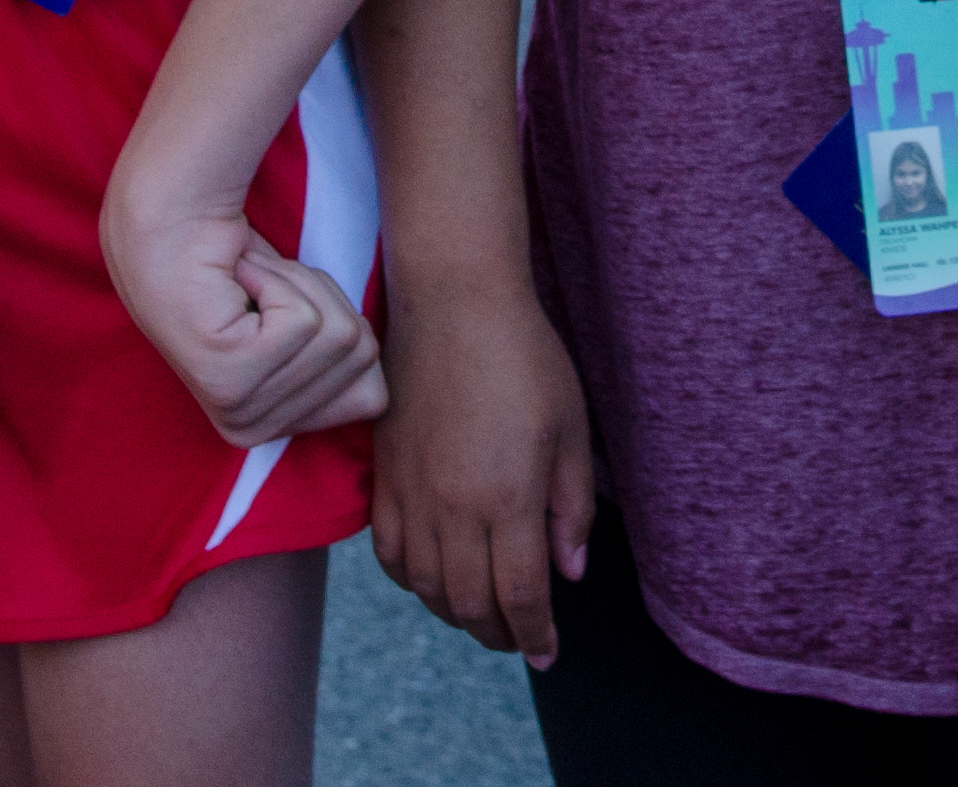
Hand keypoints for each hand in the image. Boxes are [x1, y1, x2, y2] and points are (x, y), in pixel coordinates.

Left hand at [102, 174, 386, 446]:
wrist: (172, 226)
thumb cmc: (242, 271)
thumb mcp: (309, 329)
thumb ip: (344, 367)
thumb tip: (378, 401)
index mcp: (270, 432)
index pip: (373, 396)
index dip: (341, 328)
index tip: (285, 313)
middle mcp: (251, 433)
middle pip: (360, 357)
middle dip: (323, 303)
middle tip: (265, 294)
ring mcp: (238, 409)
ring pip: (338, 333)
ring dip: (298, 287)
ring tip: (249, 284)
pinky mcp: (229, 377)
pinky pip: (302, 319)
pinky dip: (278, 279)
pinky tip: (237, 280)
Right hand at [371, 278, 596, 664]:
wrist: (454, 303)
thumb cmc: (525, 357)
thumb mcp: (571, 429)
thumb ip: (572, 509)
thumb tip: (570, 572)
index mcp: (509, 498)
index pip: (522, 596)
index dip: (535, 635)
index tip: (547, 653)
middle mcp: (455, 508)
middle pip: (471, 604)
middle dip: (498, 634)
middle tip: (518, 640)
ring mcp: (413, 495)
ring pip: (427, 588)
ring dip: (456, 615)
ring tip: (481, 617)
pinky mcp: (385, 478)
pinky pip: (391, 555)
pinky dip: (412, 583)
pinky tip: (433, 581)